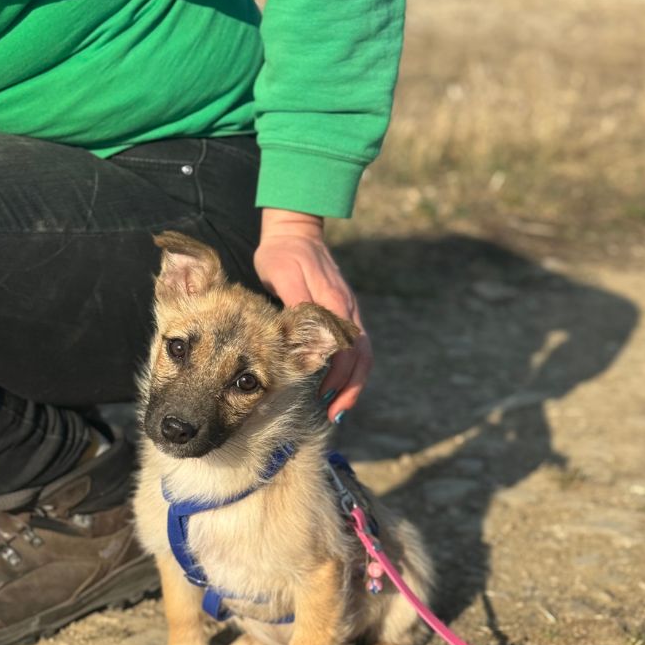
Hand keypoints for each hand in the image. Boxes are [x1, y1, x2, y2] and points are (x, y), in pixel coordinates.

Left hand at [254, 208, 371, 421]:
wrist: (295, 231)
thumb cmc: (283, 253)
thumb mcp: (282, 273)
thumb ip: (296, 299)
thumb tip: (305, 330)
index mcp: (335, 303)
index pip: (347, 348)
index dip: (339, 376)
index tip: (326, 397)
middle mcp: (347, 309)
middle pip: (361, 356)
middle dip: (351, 388)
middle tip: (334, 413)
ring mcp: (348, 311)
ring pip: (361, 354)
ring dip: (352, 382)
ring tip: (336, 406)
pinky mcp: (342, 313)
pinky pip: (353, 347)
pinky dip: (348, 369)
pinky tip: (333, 383)